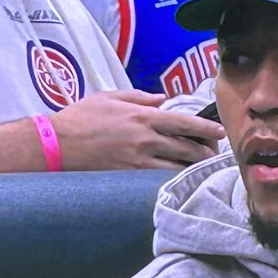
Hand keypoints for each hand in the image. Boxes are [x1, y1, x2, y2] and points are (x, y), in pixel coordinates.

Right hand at [52, 91, 224, 170]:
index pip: (185, 122)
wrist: (57, 144)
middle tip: (214, 153)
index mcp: (143, 117)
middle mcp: (146, 139)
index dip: (206, 127)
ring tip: (203, 168)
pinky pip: (159, 180)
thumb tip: (163, 99)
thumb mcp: (110, 97)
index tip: (220, 131)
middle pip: (187, 147)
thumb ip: (140, 97)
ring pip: (177, 167)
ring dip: (193, 168)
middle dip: (205, 151)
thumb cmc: (81, 117)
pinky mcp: (130, 176)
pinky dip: (173, 179)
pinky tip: (180, 180)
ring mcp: (139, 160)